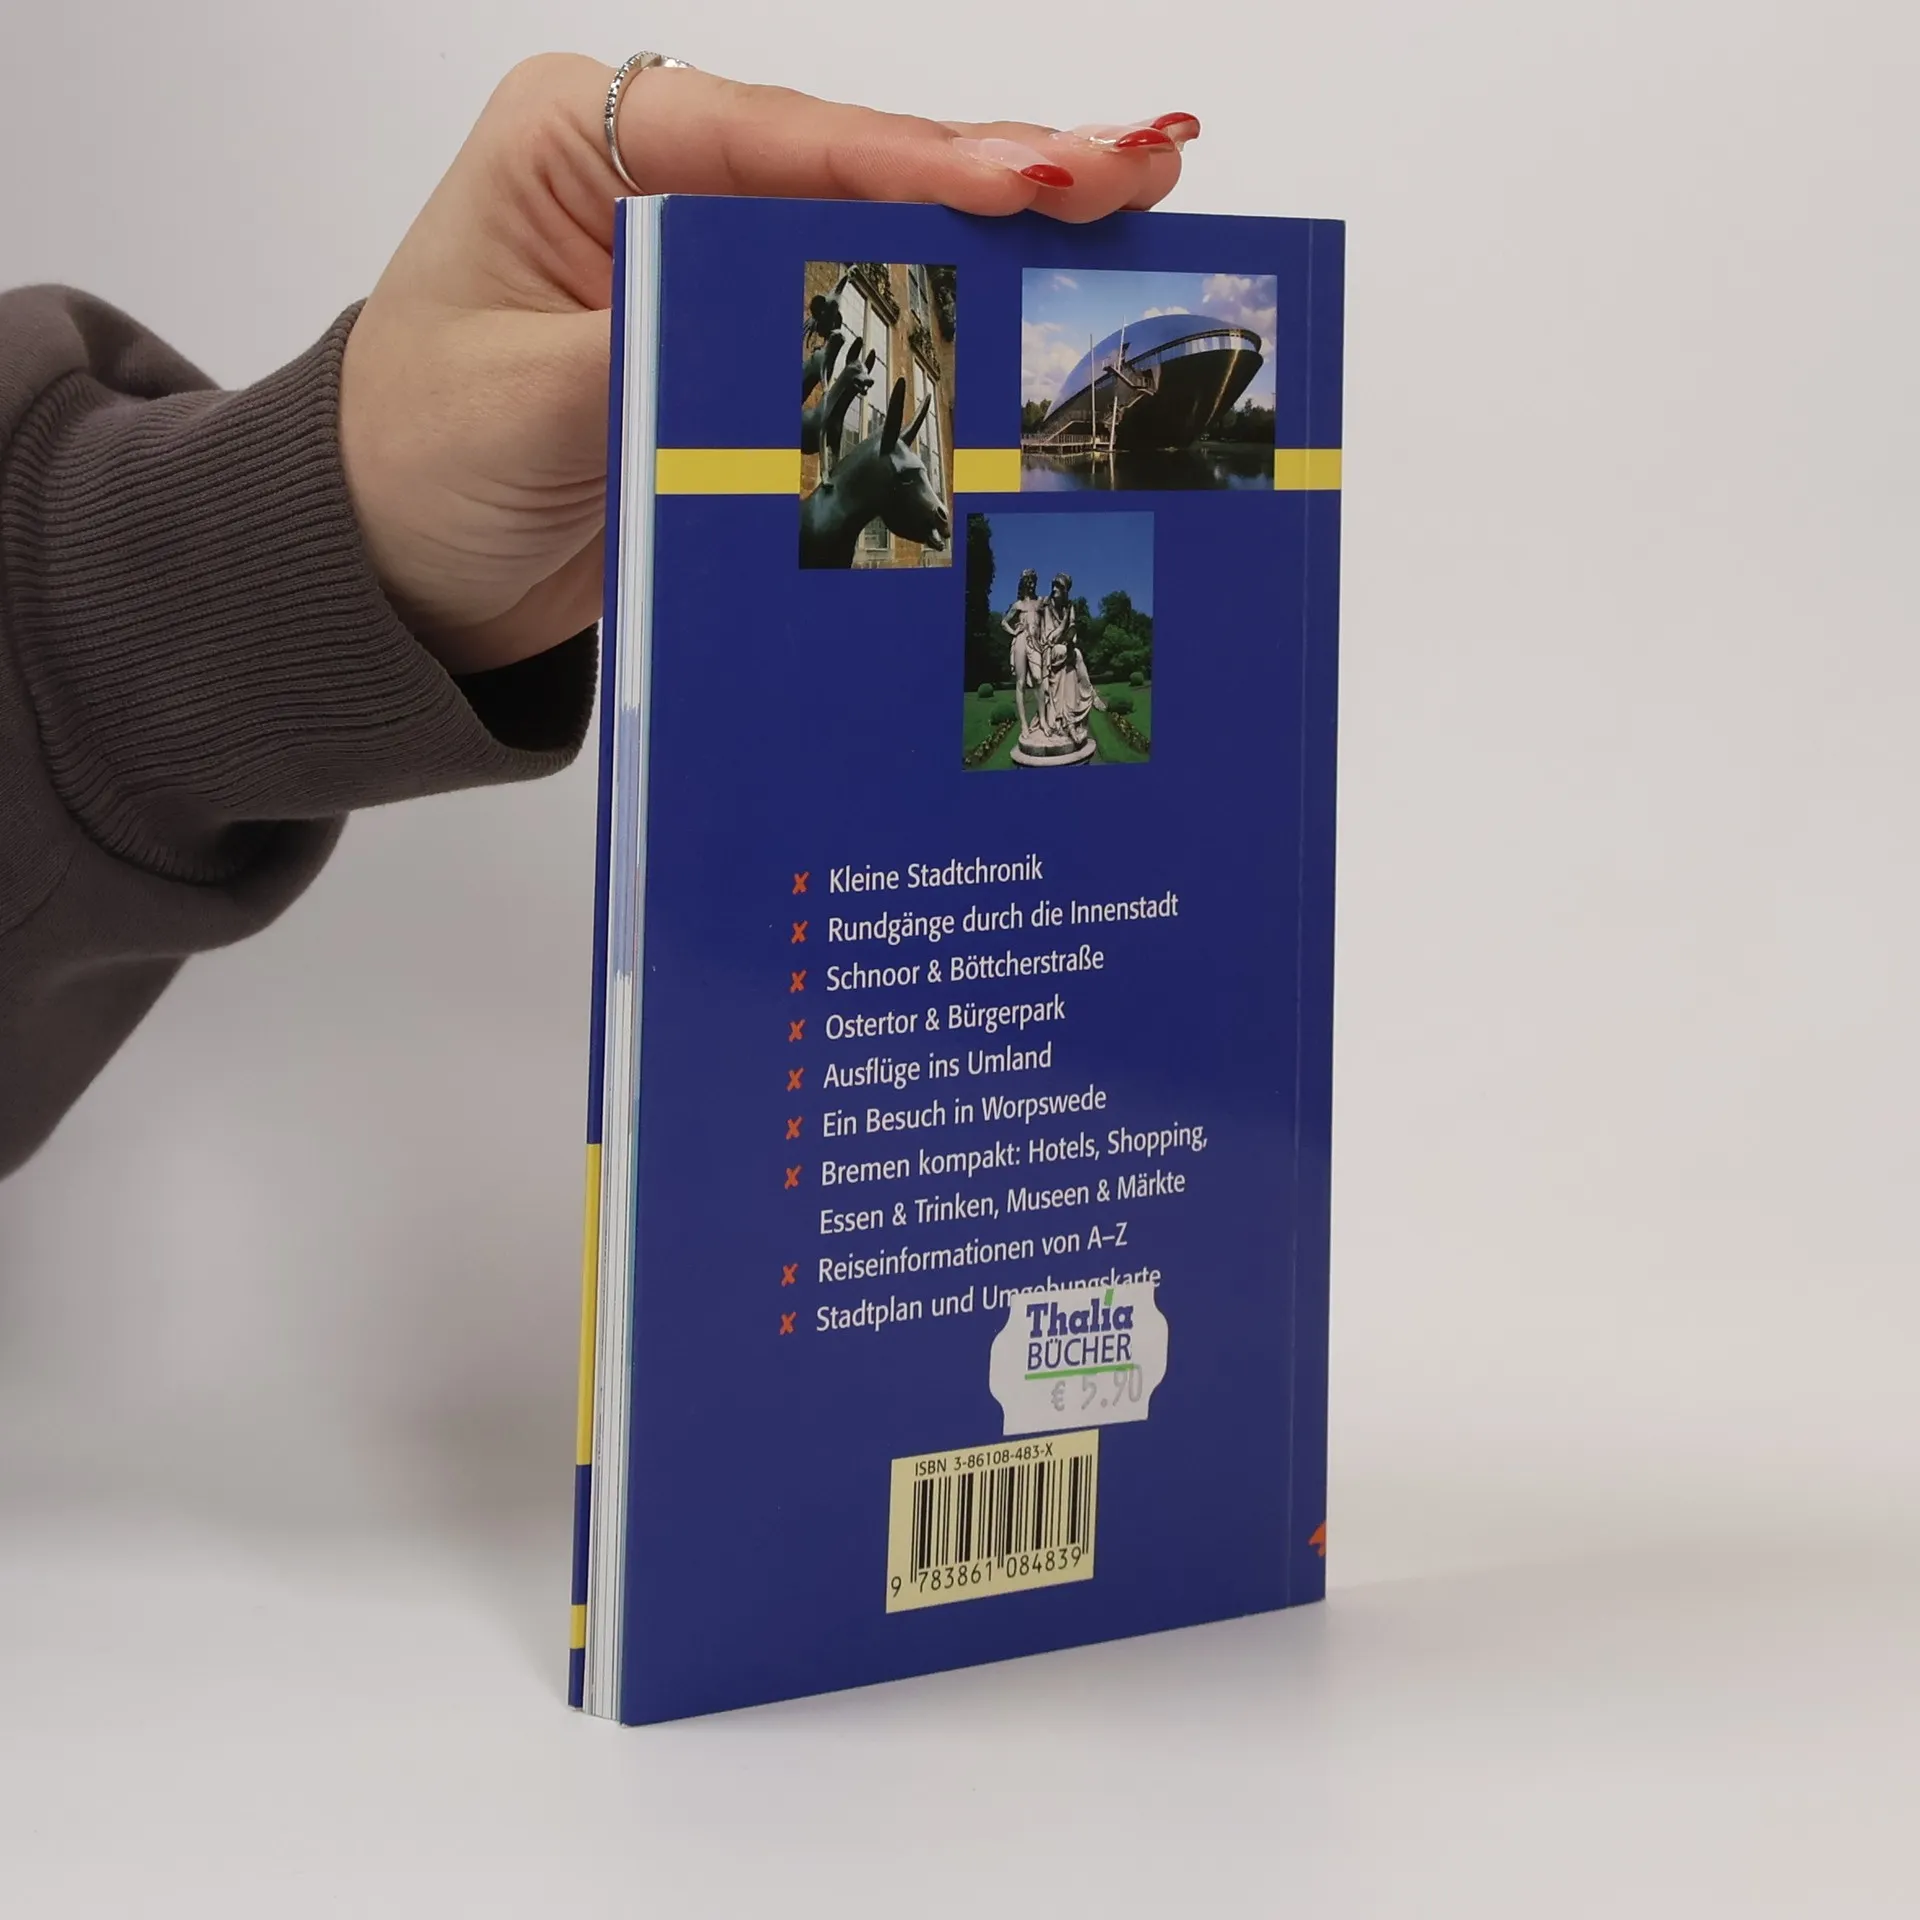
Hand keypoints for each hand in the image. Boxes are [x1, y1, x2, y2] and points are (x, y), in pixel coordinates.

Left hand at [339, 55, 1195, 673]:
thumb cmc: (406, 464)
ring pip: (875, 242)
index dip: (919, 163)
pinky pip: (860, 334)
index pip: (783, 140)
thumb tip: (798, 335)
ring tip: (1132, 217)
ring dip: (996, 245)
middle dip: (996, 175)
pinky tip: (1035, 320)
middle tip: (1142, 170)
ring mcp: (709, 269)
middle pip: (854, 170)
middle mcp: (662, 183)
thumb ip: (660, 350)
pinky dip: (947, 331)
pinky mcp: (738, 356)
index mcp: (589, 141)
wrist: (389, 576)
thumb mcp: (519, 403)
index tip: (1039, 179)